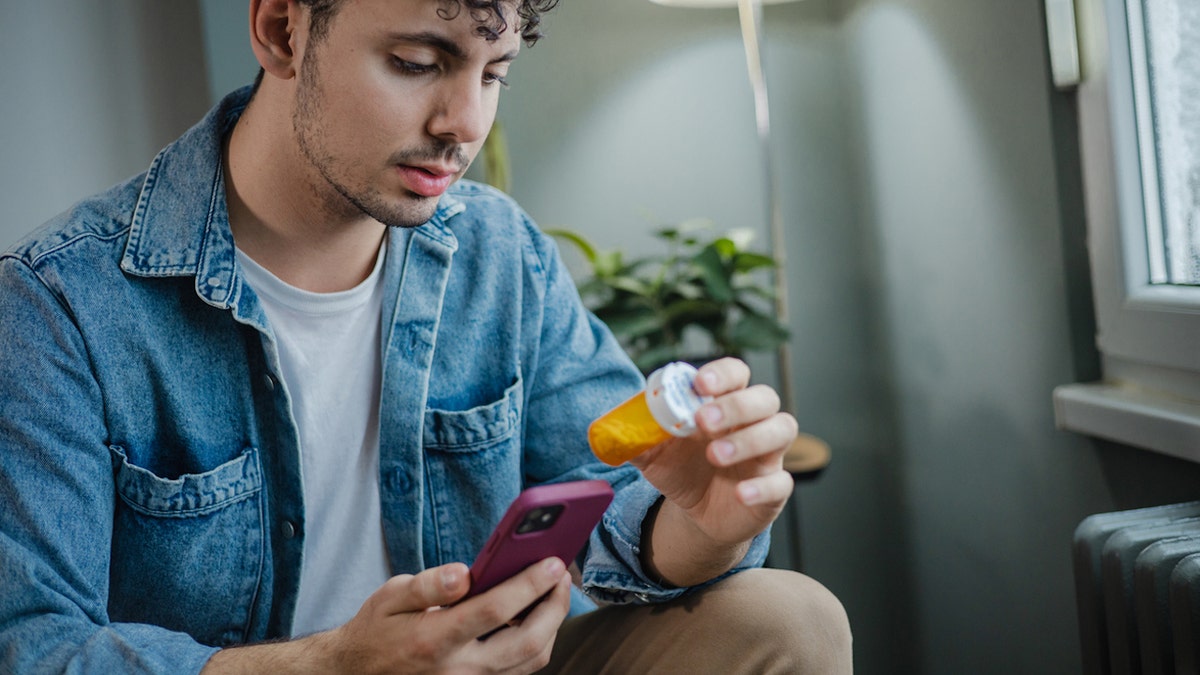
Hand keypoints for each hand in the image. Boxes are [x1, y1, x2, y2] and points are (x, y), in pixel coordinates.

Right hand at [202, 559, 571, 674]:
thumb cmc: (376, 630)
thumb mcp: (390, 597)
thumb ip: (428, 585)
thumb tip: (463, 574)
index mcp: (434, 639)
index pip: (494, 611)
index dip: (529, 585)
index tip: (553, 562)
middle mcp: (457, 669)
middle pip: (526, 642)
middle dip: (554, 606)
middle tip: (562, 574)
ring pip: (530, 662)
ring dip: (552, 625)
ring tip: (555, 591)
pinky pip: (520, 671)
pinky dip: (538, 644)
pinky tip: (538, 615)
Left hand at [631, 358, 796, 582]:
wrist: (698, 515)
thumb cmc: (683, 470)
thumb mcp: (653, 454)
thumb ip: (636, 437)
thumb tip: (606, 430)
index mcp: (723, 404)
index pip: (736, 373)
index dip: (722, 374)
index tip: (699, 384)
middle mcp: (752, 423)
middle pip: (764, 397)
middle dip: (736, 405)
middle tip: (703, 420)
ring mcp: (767, 454)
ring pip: (781, 430)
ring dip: (749, 439)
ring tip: (715, 454)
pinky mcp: (773, 489)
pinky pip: (782, 483)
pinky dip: (762, 487)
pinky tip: (740, 493)